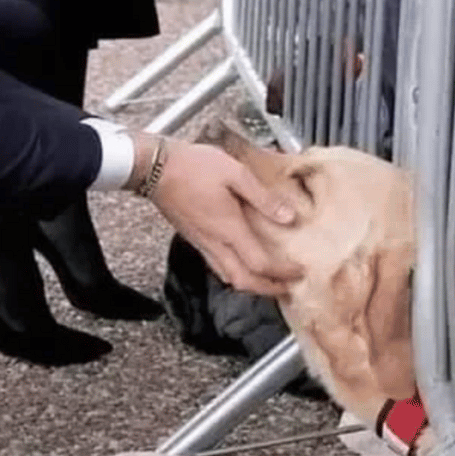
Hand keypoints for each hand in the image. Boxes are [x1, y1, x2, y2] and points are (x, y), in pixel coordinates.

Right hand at [145, 138, 301, 296]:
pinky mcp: (193, 238)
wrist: (154, 167)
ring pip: (228, 277)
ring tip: (268, 277)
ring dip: (252, 284)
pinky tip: (241, 259)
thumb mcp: (234, 172)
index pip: (261, 265)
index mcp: (229, 228)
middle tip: (287, 286)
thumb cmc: (192, 166)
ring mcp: (201, 243)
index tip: (300, 271)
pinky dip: (234, 272)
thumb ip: (262, 196)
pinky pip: (216, 265)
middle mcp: (215, 242)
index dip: (283, 273)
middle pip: (244, 282)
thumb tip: (288, 217)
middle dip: (268, 289)